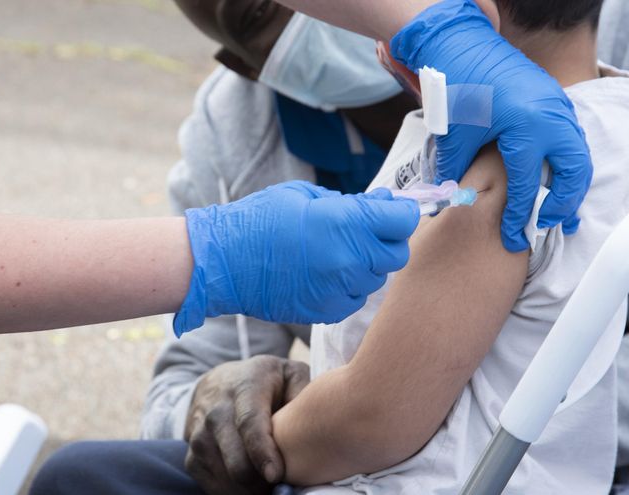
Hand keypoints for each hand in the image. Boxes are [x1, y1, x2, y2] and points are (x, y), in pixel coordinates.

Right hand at [174, 181, 418, 335]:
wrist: (224, 262)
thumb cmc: (260, 219)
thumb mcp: (305, 196)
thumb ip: (349, 203)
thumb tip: (380, 204)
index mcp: (346, 223)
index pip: (403, 220)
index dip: (400, 212)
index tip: (392, 210)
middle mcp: (350, 259)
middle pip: (398, 254)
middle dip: (387, 240)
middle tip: (366, 231)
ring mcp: (340, 289)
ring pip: (377, 278)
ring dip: (367, 265)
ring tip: (337, 252)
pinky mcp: (328, 310)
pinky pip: (355, 298)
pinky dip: (348, 287)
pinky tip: (325, 274)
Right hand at [184, 356, 309, 494]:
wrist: (220, 383)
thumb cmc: (265, 383)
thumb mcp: (289, 373)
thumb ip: (304, 390)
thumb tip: (310, 421)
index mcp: (245, 388)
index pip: (249, 423)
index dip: (262, 452)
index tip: (275, 475)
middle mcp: (216, 411)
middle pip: (235, 460)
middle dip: (259, 483)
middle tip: (282, 486)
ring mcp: (199, 434)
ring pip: (222, 476)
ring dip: (247, 490)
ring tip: (268, 487)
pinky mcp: (191, 455)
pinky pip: (209, 485)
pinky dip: (231, 492)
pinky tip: (250, 487)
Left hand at [390, 0, 592, 251]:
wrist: (466, 45)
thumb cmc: (460, 86)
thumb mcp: (455, 133)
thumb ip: (455, 171)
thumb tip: (447, 203)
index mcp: (527, 128)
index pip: (529, 185)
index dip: (520, 216)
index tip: (513, 239)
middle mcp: (552, 119)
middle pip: (574, 173)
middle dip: (564, 204)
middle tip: (548, 226)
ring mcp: (559, 109)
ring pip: (580, 156)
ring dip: (571, 186)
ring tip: (559, 213)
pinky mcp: (558, 103)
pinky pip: (573, 140)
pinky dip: (568, 164)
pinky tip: (555, 180)